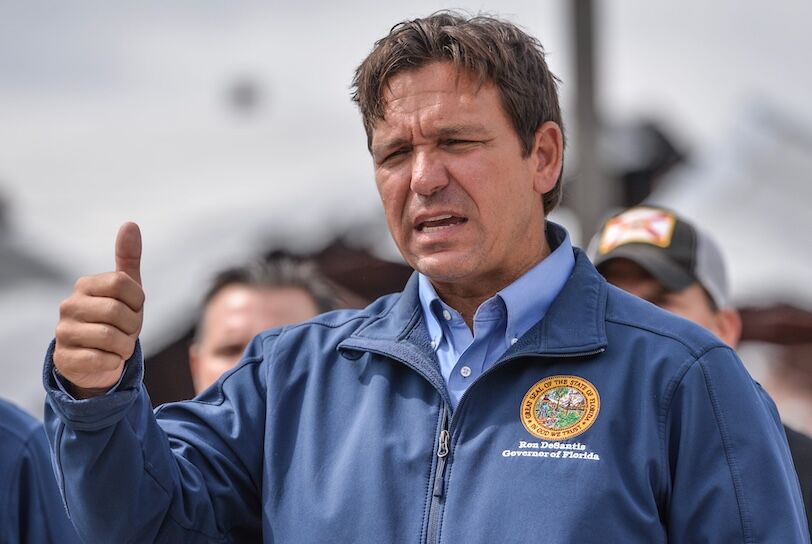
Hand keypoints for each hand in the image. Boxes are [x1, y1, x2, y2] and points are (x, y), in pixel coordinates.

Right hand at [53, 222, 144, 397]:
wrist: (97, 359)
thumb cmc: (115, 320)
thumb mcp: (127, 291)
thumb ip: (128, 258)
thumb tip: (130, 224)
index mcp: (85, 285)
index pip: (124, 284)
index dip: (137, 301)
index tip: (133, 308)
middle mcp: (69, 305)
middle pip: (119, 313)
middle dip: (132, 327)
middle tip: (126, 331)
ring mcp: (63, 332)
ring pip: (112, 338)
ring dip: (125, 346)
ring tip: (117, 346)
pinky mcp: (64, 358)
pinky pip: (102, 360)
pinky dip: (113, 362)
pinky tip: (107, 359)